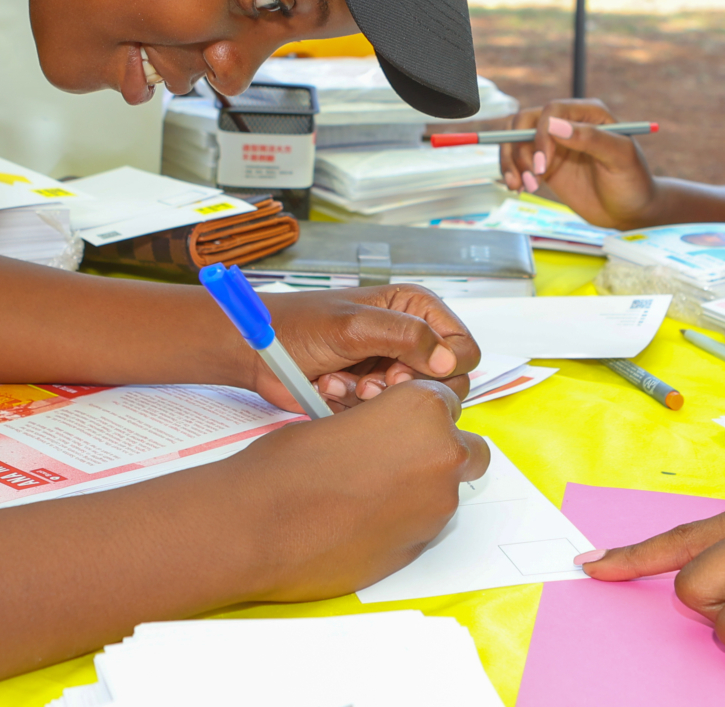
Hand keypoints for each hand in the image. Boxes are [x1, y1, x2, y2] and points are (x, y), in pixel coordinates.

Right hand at [228, 379, 491, 601]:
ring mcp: (437, 506)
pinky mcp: (422, 546)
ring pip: (448, 489)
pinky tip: (364, 520)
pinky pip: (426, 524)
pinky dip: (405, 519)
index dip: (420, 412)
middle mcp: (442, 455)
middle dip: (440, 450)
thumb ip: (379, 424)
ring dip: (422, 487)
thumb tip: (385, 436)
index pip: (446, 401)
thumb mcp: (338, 418)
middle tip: (397, 457)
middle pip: (466, 448)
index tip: (400, 423)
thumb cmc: (288, 468)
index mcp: (422, 410)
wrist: (263, 527)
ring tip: (369, 493)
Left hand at [255, 283, 480, 408]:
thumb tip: (449, 360)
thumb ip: (407, 337)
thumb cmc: (300, 325)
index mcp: (417, 309)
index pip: (464, 348)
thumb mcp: (356, 325)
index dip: (443, 367)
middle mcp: (412, 338)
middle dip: (405, 388)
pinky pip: (387, 415)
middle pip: (447, 382)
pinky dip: (358, 406)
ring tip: (343, 382)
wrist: (259, 351)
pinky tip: (332, 388)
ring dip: (376, 398)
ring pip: (416, 403)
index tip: (402, 370)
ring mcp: (393, 367)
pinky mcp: (374, 393)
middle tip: (371, 382)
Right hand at [498, 99, 659, 229]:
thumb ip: (592, 139)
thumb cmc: (633, 182)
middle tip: (530, 177)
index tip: (542, 165)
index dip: (540, 135)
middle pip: (525, 121)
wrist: (631, 211)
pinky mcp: (545, 164)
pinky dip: (511, 171)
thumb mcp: (620, 159)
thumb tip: (556, 126)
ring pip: (516, 140)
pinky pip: (518, 160)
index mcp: (588, 114)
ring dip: (511, 161)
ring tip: (520, 187)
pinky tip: (518, 188)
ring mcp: (554, 144)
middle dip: (520, 148)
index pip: (551, 111)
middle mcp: (567, 124)